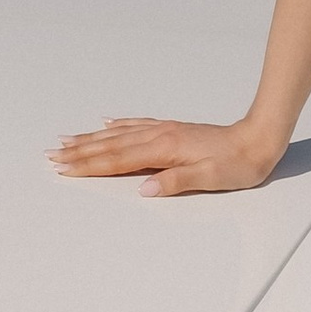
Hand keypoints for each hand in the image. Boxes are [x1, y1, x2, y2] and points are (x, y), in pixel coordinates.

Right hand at [51, 116, 282, 196]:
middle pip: (110, 145)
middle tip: (53, 154)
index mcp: (163, 150)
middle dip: (80, 151)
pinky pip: (135, 125)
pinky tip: (106, 123)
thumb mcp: (209, 178)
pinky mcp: (171, 129)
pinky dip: (117, 125)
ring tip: (68, 140)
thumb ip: (175, 181)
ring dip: (91, 138)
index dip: (89, 165)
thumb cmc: (237, 164)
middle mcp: (158, 136)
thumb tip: (145, 188)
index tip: (64, 167)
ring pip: (118, 134)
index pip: (118, 160)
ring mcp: (163, 130)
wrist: (257, 140)